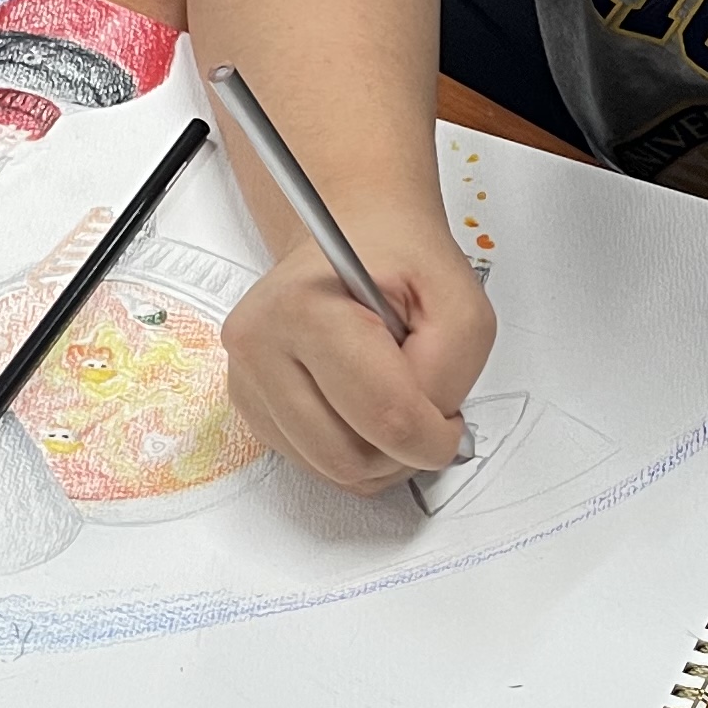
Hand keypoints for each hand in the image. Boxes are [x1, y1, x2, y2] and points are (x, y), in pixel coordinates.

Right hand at [223, 203, 495, 493]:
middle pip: (350, 458)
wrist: (354, 236)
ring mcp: (247, 378)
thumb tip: (429, 435)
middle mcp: (261, 344)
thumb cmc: (401, 260)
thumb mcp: (460, 304)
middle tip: (426, 413)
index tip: (452, 427)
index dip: (434, 439)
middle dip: (404, 452)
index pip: (385, 417)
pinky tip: (361, 407)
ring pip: (330, 470)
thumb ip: (450, 373)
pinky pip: (313, 463)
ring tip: (394, 401)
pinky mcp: (249, 404)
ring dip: (377, 455)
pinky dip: (350, 449)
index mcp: (306, 308)